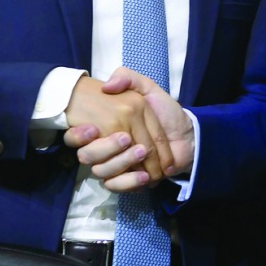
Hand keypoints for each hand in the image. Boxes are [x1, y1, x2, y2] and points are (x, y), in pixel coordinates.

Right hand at [70, 67, 195, 191]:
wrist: (186, 133)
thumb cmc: (164, 110)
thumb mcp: (146, 88)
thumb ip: (127, 78)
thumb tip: (107, 86)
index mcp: (105, 126)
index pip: (82, 136)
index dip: (79, 136)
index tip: (91, 130)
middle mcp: (105, 147)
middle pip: (89, 157)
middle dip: (105, 149)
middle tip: (126, 139)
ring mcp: (115, 165)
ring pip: (103, 172)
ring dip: (121, 163)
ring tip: (142, 153)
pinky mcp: (127, 180)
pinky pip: (117, 187)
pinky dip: (129, 182)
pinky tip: (144, 176)